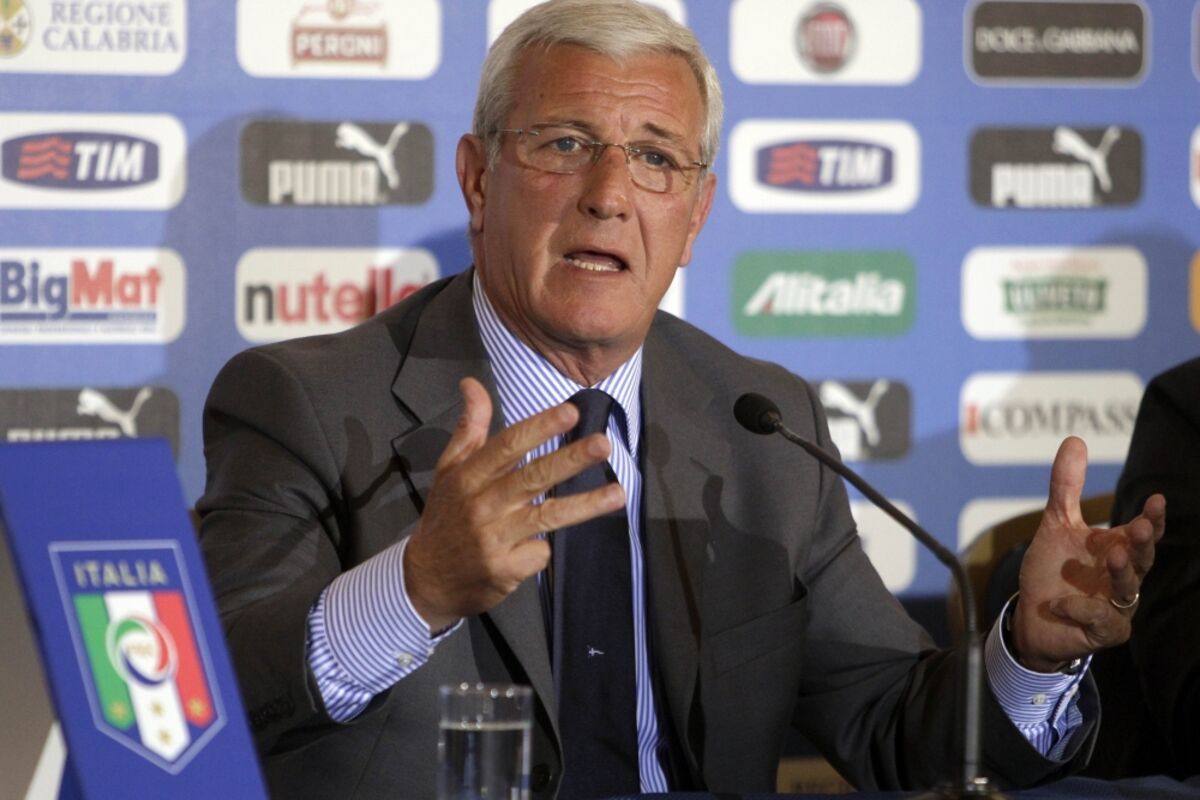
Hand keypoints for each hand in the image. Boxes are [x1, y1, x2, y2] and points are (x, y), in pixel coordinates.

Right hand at [402, 377, 625, 630]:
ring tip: (619, 493)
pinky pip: (540, 552)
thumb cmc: (445, 517)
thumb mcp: (449, 470)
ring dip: (585, 505)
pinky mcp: (505, 569)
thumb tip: (472, 383)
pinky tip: (544, 546)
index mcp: (468, 477)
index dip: (540, 428)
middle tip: (603, 444)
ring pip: (547, 516)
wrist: (426, 580)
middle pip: (533, 477)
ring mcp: (494, 539)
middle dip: (570, 460)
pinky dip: (546, 548)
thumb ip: (469, 428)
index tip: (571, 412)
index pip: (507, 446)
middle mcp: (482, 505)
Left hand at [1011, 436, 1165, 671]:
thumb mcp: (1056, 525)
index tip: (1156, 500)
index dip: (1151, 519)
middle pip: (1143, 559)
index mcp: (1117, 549)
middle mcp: (1123, 577)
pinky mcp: (1102, 632)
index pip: (1143, 532)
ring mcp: (1116, 606)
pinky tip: (1063, 603)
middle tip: (1138, 527)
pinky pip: (1100, 621)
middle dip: (1142, 543)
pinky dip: (1082, 609)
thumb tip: (1075, 440)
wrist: (1032, 616)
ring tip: (1112, 555)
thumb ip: (1066, 488)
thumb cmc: (1053, 571)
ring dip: (1122, 573)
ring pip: (1128, 590)